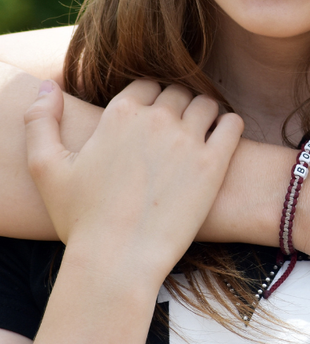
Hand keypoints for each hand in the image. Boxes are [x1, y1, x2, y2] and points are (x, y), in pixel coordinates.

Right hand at [24, 79, 243, 285]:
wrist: (117, 261)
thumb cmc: (81, 219)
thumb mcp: (46, 168)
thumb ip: (40, 122)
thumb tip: (45, 84)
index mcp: (121, 114)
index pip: (146, 84)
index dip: (149, 98)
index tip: (150, 115)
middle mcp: (157, 119)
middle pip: (177, 92)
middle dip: (176, 105)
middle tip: (175, 127)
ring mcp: (188, 139)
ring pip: (206, 104)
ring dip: (204, 113)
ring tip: (200, 131)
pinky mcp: (213, 162)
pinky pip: (232, 124)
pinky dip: (229, 125)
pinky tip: (222, 137)